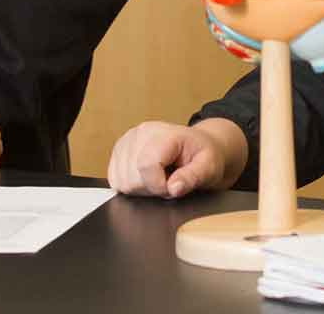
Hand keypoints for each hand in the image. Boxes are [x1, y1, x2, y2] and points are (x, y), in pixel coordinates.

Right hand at [107, 118, 244, 197]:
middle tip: (169, 181)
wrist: (198, 147)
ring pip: (120, 181)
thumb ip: (193, 177)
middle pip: (131, 177)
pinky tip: (146, 178)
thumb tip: (174, 187)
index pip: (146, 166)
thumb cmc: (203, 155)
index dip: (160, 186)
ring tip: (159, 179)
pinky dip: (130, 185)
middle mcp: (140, 133)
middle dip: (151, 189)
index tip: (174, 186)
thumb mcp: (209, 167)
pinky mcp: (118, 152)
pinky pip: (114, 180)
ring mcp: (126, 141)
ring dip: (141, 188)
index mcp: (164, 134)